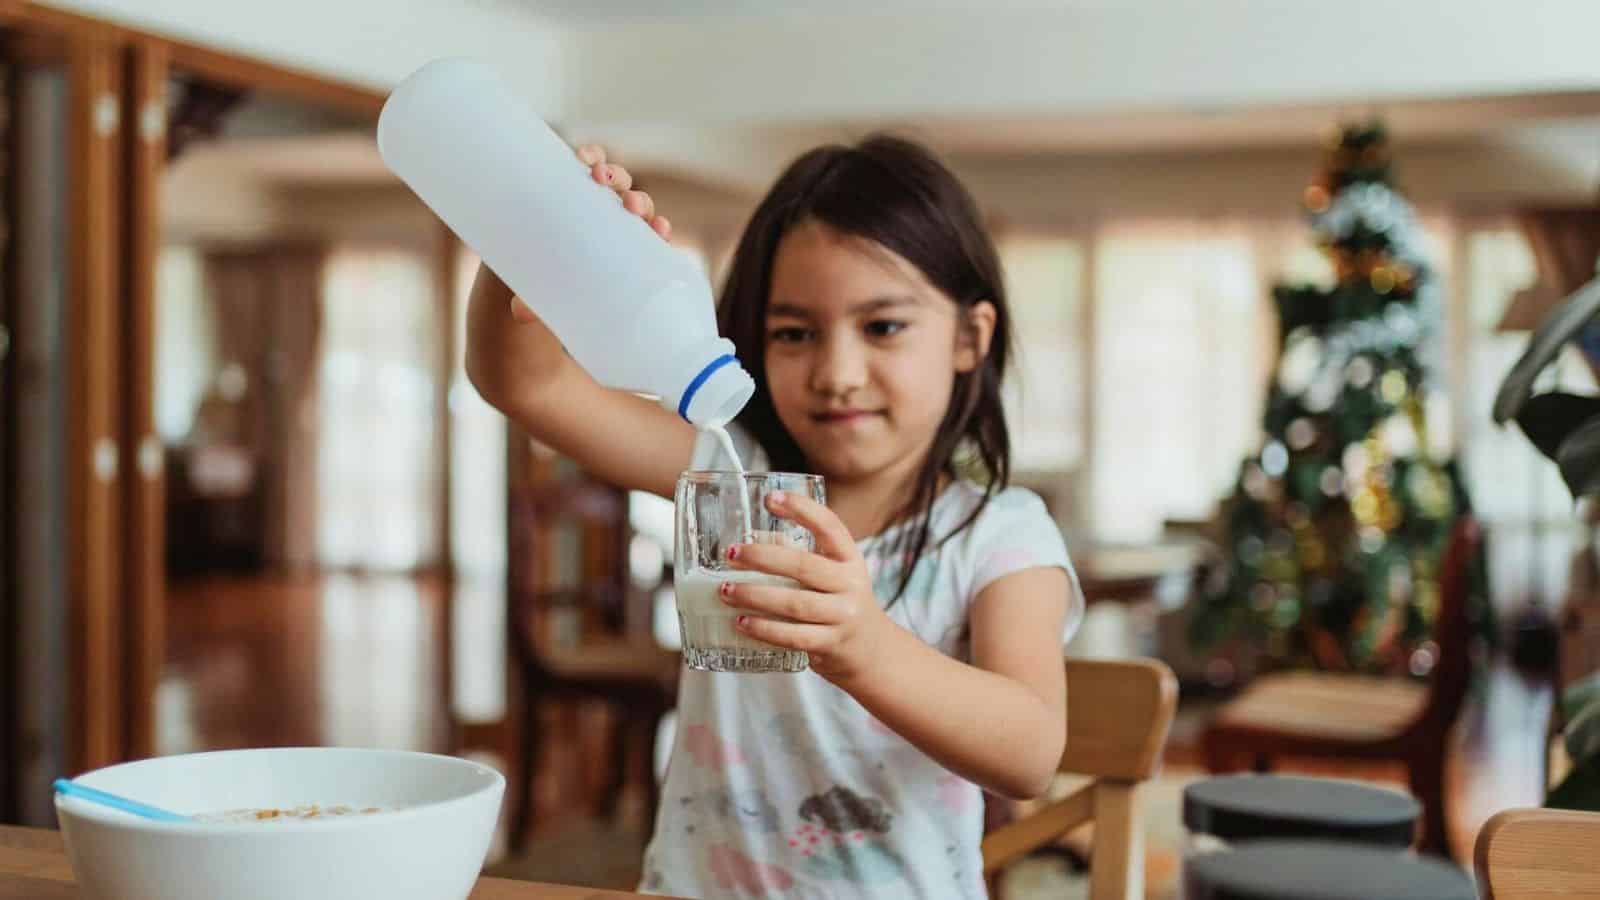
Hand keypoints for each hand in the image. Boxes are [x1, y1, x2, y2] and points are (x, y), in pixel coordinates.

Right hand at [508, 144, 671, 322]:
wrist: (536, 260)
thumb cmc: (552, 284)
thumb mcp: (549, 296)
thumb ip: (540, 304)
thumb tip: (520, 312)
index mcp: (628, 248)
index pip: (652, 236)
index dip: (659, 230)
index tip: (660, 230)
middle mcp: (620, 222)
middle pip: (639, 206)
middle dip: (638, 202)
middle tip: (628, 205)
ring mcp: (601, 199)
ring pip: (619, 183)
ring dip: (615, 175)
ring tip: (599, 175)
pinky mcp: (579, 182)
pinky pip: (592, 165)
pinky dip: (593, 158)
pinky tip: (582, 158)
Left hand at [720, 489, 892, 681]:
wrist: (869, 649)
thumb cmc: (838, 601)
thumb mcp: (830, 573)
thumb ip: (798, 556)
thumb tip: (750, 542)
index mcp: (849, 558)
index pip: (829, 526)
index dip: (802, 509)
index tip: (770, 498)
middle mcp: (850, 584)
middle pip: (804, 566)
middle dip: (763, 557)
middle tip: (732, 553)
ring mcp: (843, 616)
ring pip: (795, 603)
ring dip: (756, 596)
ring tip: (726, 591)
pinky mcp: (830, 644)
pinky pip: (794, 636)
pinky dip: (765, 629)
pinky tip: (742, 623)